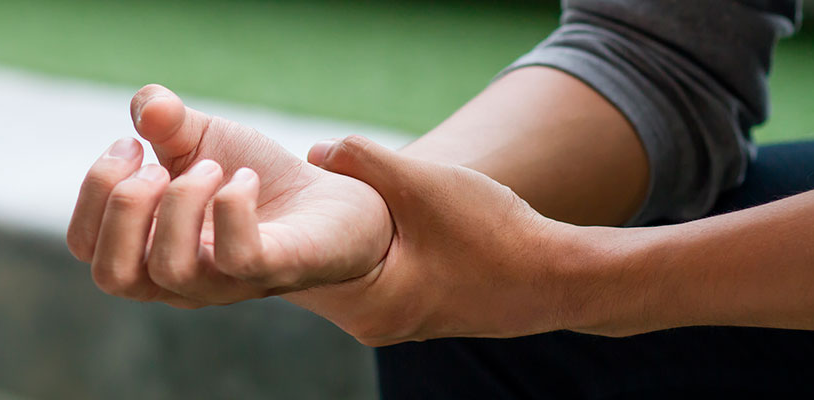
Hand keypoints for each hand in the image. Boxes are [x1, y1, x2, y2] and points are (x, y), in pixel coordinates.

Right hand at [66, 85, 391, 307]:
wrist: (331, 201)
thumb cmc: (256, 178)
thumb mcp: (203, 140)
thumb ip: (166, 122)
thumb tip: (147, 107)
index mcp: (152, 248)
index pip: (87, 247)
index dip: (94, 191)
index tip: (131, 144)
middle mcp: (183, 279)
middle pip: (113, 276)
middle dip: (124, 205)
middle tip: (159, 164)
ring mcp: (228, 282)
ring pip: (170, 269)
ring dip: (182, 200)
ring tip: (213, 167)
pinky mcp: (276, 270)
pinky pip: (238, 256)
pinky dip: (233, 205)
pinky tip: (247, 179)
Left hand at [285, 136, 595, 345]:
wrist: (558, 277)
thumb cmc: (495, 233)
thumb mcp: (423, 184)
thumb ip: (364, 161)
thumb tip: (314, 150)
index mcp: (368, 304)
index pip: (289, 271)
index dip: (271, 229)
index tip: (254, 194)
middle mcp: (373, 324)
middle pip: (310, 275)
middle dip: (299, 232)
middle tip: (283, 189)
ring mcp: (394, 323)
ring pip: (339, 275)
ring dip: (332, 239)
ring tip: (325, 199)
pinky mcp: (412, 312)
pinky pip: (366, 278)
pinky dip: (359, 249)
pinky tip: (371, 220)